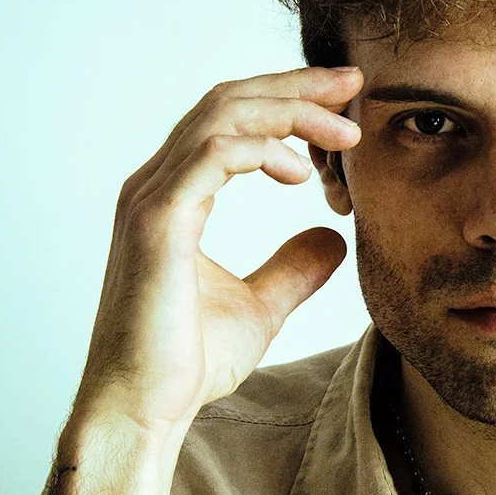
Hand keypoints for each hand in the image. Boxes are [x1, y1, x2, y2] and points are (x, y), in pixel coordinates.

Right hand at [73, 66, 363, 441]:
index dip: (287, 99)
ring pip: (222, 115)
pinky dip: (263, 148)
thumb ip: (293, 268)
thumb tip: (332, 238)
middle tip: (354, 83)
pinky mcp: (158, 222)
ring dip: (290, 111)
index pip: (231, 120)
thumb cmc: (184, 365)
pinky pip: (214, 153)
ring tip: (345, 130)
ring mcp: (151, 199)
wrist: (141, 412)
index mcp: (174, 196)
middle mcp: (156, 186)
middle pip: (228, 100)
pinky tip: (301, 171)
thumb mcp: (259, 307)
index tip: (344, 99)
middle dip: (295, 85)